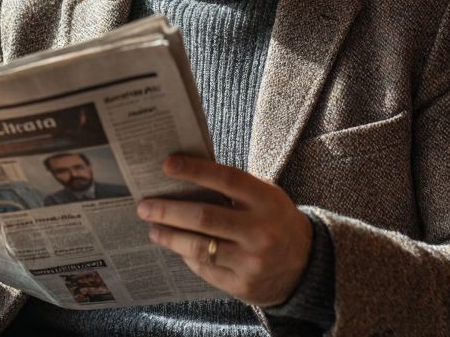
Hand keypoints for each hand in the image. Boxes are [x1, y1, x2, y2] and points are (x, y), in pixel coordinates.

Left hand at [136, 155, 311, 306]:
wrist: (305, 263)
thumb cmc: (274, 219)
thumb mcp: (264, 196)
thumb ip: (233, 187)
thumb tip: (185, 175)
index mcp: (266, 201)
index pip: (226, 179)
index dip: (194, 170)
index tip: (167, 164)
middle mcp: (260, 231)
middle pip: (203, 218)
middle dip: (167, 210)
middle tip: (144, 206)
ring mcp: (252, 261)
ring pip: (199, 247)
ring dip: (170, 237)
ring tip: (153, 228)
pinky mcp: (243, 285)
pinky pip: (205, 269)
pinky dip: (187, 256)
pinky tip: (177, 247)